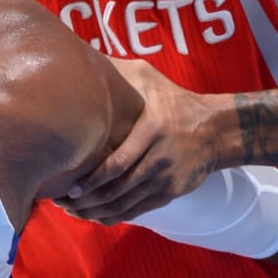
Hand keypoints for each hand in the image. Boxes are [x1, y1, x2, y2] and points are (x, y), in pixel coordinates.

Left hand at [57, 58, 222, 222]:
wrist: (215, 130)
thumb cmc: (175, 101)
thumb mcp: (151, 80)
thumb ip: (121, 72)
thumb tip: (85, 60)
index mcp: (151, 132)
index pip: (117, 165)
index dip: (91, 181)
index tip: (70, 187)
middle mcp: (159, 159)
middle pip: (117, 189)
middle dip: (87, 201)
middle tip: (62, 203)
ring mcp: (165, 179)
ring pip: (125, 204)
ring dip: (96, 212)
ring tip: (73, 211)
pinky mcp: (169, 193)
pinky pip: (138, 211)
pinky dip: (115, 217)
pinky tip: (96, 217)